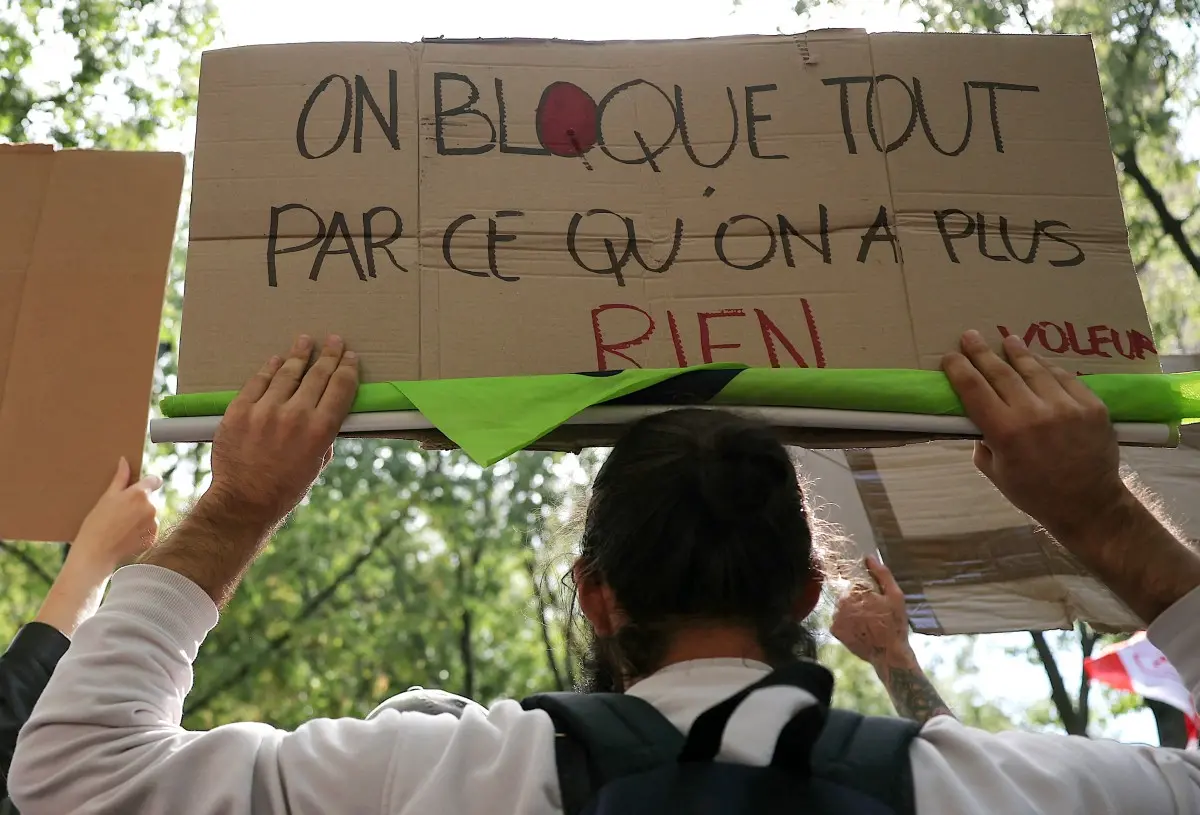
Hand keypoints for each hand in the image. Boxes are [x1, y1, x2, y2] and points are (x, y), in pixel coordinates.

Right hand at [72, 457, 161, 570]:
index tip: (137, 487)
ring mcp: (154, 524)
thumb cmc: (97, 522)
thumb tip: (125, 460)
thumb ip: (120, 478)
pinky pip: (150, 530)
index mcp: (140, 494)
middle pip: (151, 499)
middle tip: (120, 512)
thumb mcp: (107, 497)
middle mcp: (152, 507)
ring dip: (141, 517)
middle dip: (140, 502)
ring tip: (121, 525)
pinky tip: (125, 535)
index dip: (147, 482)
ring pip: (151, 515)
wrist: (96, 552)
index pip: (155, 480)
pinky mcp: (154, 538)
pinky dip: (141, 531)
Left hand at [203, 334, 357, 531]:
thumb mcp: (318, 463)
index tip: (350, 357)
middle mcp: (296, 415)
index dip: (347, 368)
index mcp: (321, 430)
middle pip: (318, 375)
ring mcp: (265, 410)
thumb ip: (325, 435)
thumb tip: (326, 412)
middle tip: (334, 341)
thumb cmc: (286, 488)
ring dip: (299, 355)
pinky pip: (258, 382)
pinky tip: (276, 360)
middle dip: (329, 355)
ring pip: (288, 373)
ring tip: (305, 341)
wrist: (244, 501)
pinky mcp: (240, 410)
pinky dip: (269, 369)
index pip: (341, 388)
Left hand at [831, 556, 914, 666]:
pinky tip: (862, 629)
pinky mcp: (835, 631)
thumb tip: (869, 558)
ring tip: (870, 622)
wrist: (889, 655)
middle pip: (849, 594)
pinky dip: (849, 622)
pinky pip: (840, 619)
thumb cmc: (895, 624)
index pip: (857, 583)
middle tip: (876, 612)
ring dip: (854, 611)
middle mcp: (840, 604)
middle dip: (860, 600)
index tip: (877, 601)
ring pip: (843, 606)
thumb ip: (882, 574)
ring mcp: (835, 618)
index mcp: (854, 592)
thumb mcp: (895, 596)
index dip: (869, 591)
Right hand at [942, 330, 1128, 540]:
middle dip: (981, 352)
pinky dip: (1048, 368)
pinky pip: (1065, 378)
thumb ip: (983, 442)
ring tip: (1007, 340)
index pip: (974, 389)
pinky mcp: (1091, 406)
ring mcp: (1066, 407)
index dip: (959, 369)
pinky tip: (1038, 363)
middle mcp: (1034, 413)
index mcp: (1005, 433)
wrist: (1089, 504)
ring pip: (1035, 370)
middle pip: (1001, 373)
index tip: (949, 356)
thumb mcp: (995, 473)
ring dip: (1017, 352)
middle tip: (970, 335)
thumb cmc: (1034, 493)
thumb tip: (980, 417)